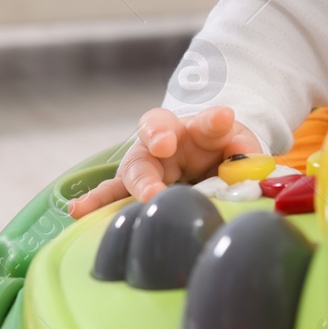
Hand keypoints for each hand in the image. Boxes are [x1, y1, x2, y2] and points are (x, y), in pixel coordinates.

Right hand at [67, 105, 263, 217]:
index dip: (213, 120)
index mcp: (200, 128)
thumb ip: (247, 158)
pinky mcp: (133, 186)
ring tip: (134, 192)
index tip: (222, 118)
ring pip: (134, 166)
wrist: (204, 160)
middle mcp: (168, 140)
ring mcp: (147, 163)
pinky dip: (96, 202)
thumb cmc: (223, 153)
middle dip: (159, 140)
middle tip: (164, 148)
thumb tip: (251, 174)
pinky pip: (113, 194)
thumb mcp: (243, 150)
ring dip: (134, 180)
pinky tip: (77, 210)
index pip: (207, 120)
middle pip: (158, 132)